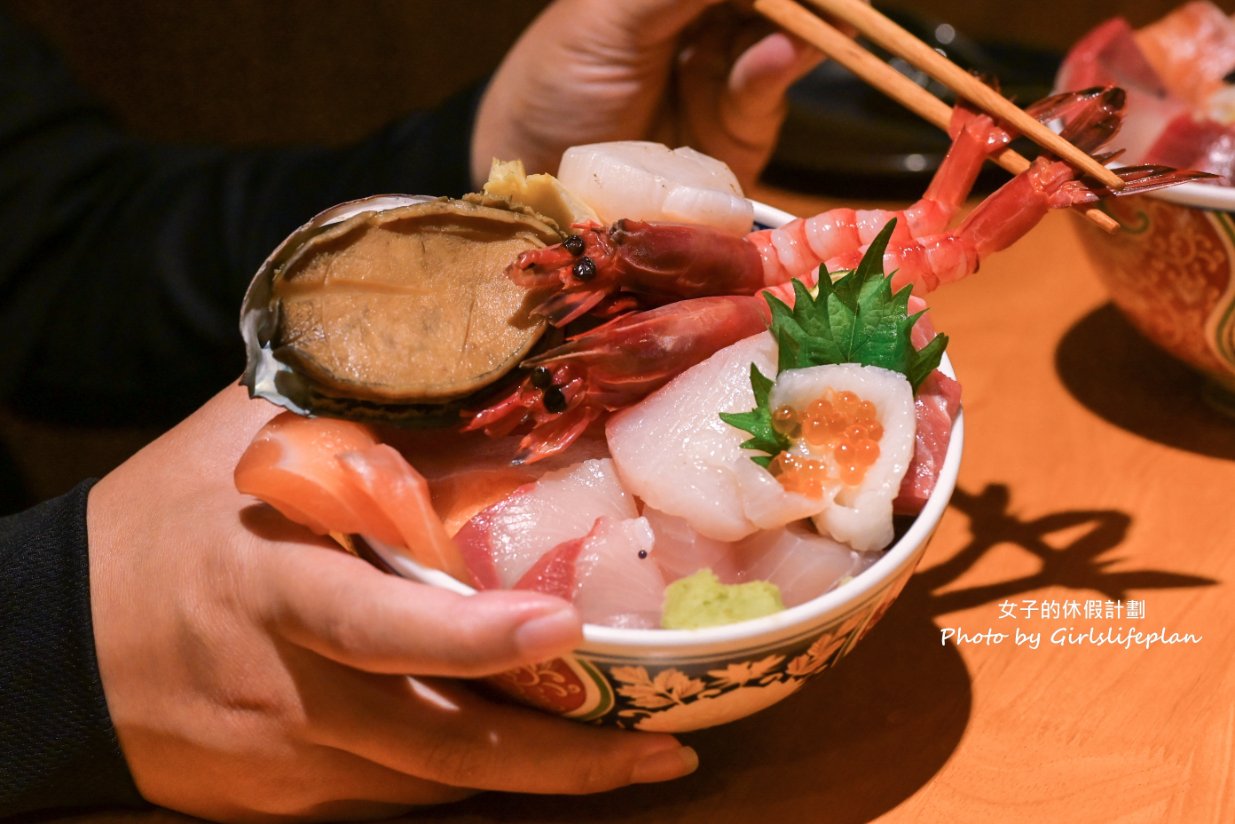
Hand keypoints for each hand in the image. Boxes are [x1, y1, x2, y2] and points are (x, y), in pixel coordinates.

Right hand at [87, 384, 696, 821]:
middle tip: (663, 746)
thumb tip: (489, 370)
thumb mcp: (250, 448)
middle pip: (435, 745)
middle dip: (558, 761)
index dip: (471, 636)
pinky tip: (529, 747)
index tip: (564, 622)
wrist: (57, 648)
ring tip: (632, 752)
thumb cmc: (166, 526)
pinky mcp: (288, 799)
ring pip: (432, 782)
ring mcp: (289, 761)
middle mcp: (289, 691)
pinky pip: (396, 793)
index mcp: (276, 589)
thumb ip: (366, 417)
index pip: (377, 625)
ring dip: (535, 774)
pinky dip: (467, 773)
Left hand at [471, 0, 822, 188]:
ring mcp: (729, 70)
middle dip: (808, 1)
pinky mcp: (742, 127)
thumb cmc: (554, 84)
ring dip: (806, 22)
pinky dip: (779, 67)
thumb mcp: (608, 17)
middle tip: (838, 2)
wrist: (539, 177)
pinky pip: (769, 89)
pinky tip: (784, 53)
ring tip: (827, 19)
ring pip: (787, 33)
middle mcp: (710, 18)